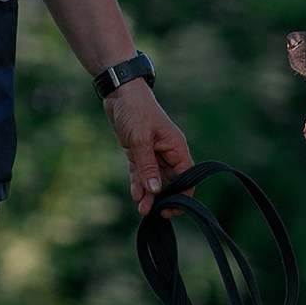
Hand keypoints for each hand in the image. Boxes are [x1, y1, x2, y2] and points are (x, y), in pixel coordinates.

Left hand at [103, 78, 191, 215]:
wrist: (119, 91)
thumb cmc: (136, 110)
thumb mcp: (140, 140)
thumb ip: (148, 166)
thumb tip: (155, 190)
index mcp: (176, 146)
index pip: (186, 176)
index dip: (182, 194)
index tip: (172, 208)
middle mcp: (167, 151)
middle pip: (169, 180)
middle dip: (162, 197)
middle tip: (153, 213)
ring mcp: (152, 151)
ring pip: (153, 178)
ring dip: (148, 193)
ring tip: (142, 210)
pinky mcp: (137, 150)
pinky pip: (140, 171)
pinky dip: (138, 183)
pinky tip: (135, 196)